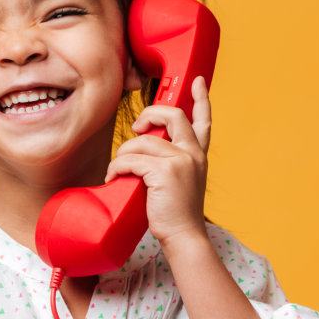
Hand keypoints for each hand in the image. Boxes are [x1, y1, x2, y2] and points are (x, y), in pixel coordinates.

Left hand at [105, 76, 212, 247]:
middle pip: (172, 115)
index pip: (203, 120)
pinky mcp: (165, 172)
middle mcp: (193, 153)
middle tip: (136, 127)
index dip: (201, 98)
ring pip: (143, 141)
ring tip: (117, 170)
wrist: (184, 237)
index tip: (197, 81)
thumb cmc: (177, 214)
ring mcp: (181, 161)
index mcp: (198, 155)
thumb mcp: (182, 182)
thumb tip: (143, 148)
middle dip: (149, 113)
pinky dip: (117, 167)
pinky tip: (114, 177)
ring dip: (123, 153)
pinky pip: (132, 159)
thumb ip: (172, 162)